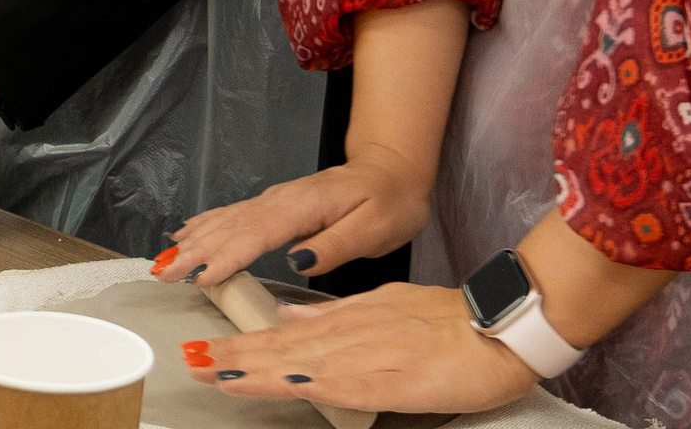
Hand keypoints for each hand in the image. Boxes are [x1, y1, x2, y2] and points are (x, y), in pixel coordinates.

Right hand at [156, 147, 432, 289]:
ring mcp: (275, 201)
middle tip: (163, 273)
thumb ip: (334, 244)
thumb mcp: (374, 228)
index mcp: (303, 206)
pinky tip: (189, 233)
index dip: (225, 256)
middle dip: (194, 251)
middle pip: (231, 227)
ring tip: (165, 259)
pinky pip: (233, 215)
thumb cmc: (388, 202)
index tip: (198, 275)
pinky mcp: (275, 206)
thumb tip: (296, 259)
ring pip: (226, 220)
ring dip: (194, 240)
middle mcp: (281, 200)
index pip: (257, 234)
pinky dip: (207, 225)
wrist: (392, 171)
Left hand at [184, 281, 536, 413]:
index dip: (243, 346)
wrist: (498, 326)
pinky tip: (289, 383)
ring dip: (260, 369)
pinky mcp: (397, 378)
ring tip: (219, 372)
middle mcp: (352, 333)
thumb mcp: (383, 306)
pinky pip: (349, 382)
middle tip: (192, 363)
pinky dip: (315, 381)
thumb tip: (293, 315)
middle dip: (236, 359)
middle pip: (284, 349)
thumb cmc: (447, 321)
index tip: (206, 352)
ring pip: (305, 362)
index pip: (284, 335)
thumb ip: (336, 314)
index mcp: (348, 319)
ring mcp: (372, 354)